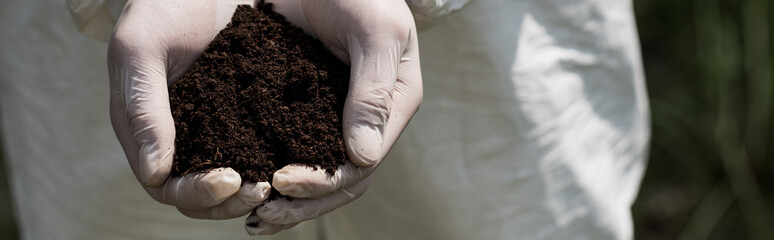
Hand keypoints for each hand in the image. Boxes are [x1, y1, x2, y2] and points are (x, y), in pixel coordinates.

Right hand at [107, 0, 271, 219]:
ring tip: (286, 178)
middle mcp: (183, 137)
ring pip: (236, 175)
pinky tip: (301, 153)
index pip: (167, 186)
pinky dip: (278, 158)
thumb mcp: (142, 49)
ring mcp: (216, 127)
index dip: (197, 192)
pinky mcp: (248, 112)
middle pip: (204, 193)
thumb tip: (154, 174)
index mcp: (149, 131)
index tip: (231, 181)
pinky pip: (262, 145)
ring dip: (257, 186)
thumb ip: (142, 109)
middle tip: (264, 189)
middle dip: (232, 199)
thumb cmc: (162, 6)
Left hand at [245, 0, 422, 234]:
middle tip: (261, 216)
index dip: (323, 182)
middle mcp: (365, 119)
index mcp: (391, 107)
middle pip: (338, 180)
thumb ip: (372, 91)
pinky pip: (287, 144)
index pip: (361, 164)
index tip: (282, 182)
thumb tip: (360, 157)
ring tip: (251, 216)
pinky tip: (239, 177)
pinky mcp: (304, 104)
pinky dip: (266, 165)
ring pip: (313, 170)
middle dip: (302, 204)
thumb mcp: (376, 31)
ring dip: (285, 199)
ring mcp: (335, 115)